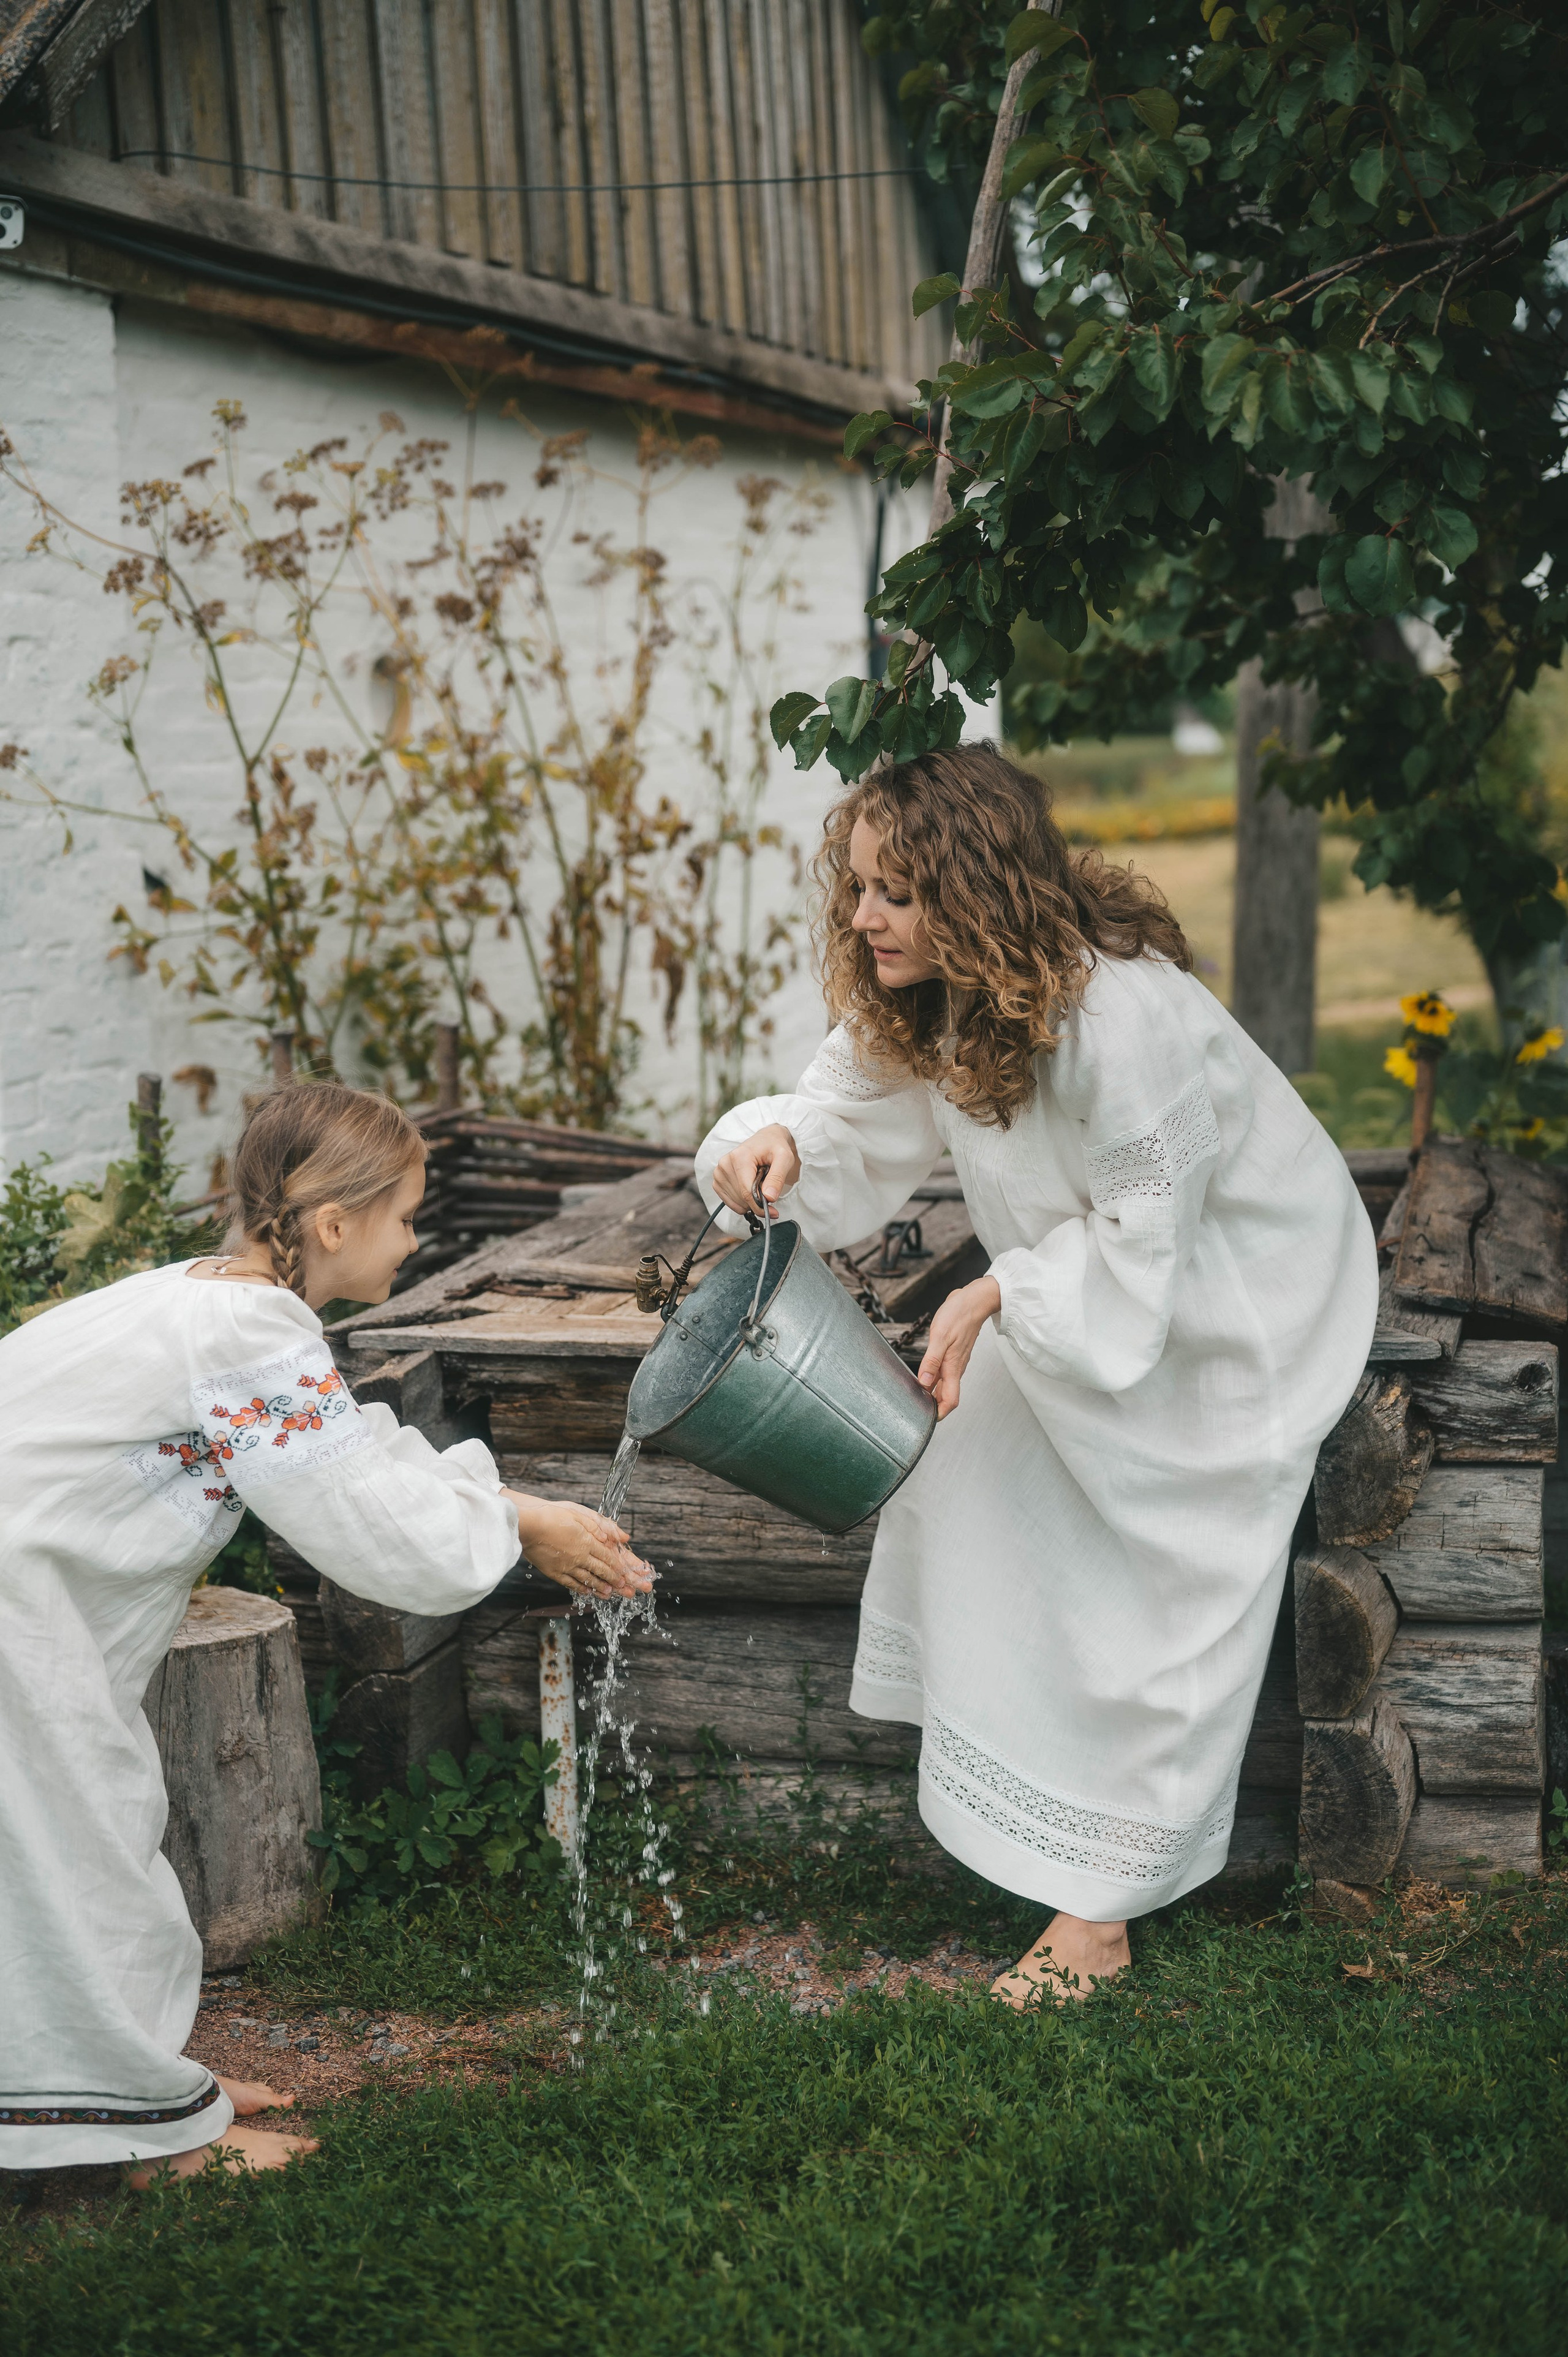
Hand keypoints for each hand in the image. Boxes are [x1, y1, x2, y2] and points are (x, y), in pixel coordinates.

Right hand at [507, 1494, 652, 1600]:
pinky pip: (571, 1583)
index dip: (617, 1567)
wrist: (528, 1527)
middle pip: (600, 1570)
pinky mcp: (554, 1572)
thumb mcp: (577, 1515)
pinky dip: (581, 1588)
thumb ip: (597, 1526)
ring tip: (609, 1593)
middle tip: (623, 1587)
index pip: (607, 1557)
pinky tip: (587, 1591)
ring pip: (587, 1579)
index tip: (625, 1574)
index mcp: (586, 1542)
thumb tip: (614, 1536)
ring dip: (600, 1587)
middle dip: (613, 1579)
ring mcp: (566, 1566)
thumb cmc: (551, 1516)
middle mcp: (579, 1556)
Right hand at [710, 1122, 800, 1221]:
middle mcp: (725, 1164)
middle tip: (768, 1187)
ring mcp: (719, 1172)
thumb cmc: (775, 1147)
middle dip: (758, 1201)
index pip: (747, 1192)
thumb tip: (769, 1198)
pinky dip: (742, 1201)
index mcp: (739, 1157)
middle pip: (742, 1199)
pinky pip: (730, 1202)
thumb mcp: (784, 1158)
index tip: (774, 1213)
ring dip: (750, 1200)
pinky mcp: (717, 1180)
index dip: (760, 1206)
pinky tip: (750, 1188)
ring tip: (759, 1182)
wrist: (766, 1139)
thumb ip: (777, 1178)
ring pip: (736, 1202)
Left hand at [916, 1276, 1001, 1419]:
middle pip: (946, 1396)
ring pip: (944, 1385)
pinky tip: (922, 1375)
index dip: (940, 1413)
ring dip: (932, 1393)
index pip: (951, 1400)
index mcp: (953, 1367)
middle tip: (915, 1409)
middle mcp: (955, 1368)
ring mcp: (955, 1361)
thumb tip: (923, 1383)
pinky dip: (933, 1379)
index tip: (926, 1419)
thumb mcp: (940, 1336)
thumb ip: (931, 1361)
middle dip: (933, 1406)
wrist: (973, 1301)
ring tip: (915, 1395)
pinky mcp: (953, 1354)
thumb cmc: (958, 1315)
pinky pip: (943, 1372)